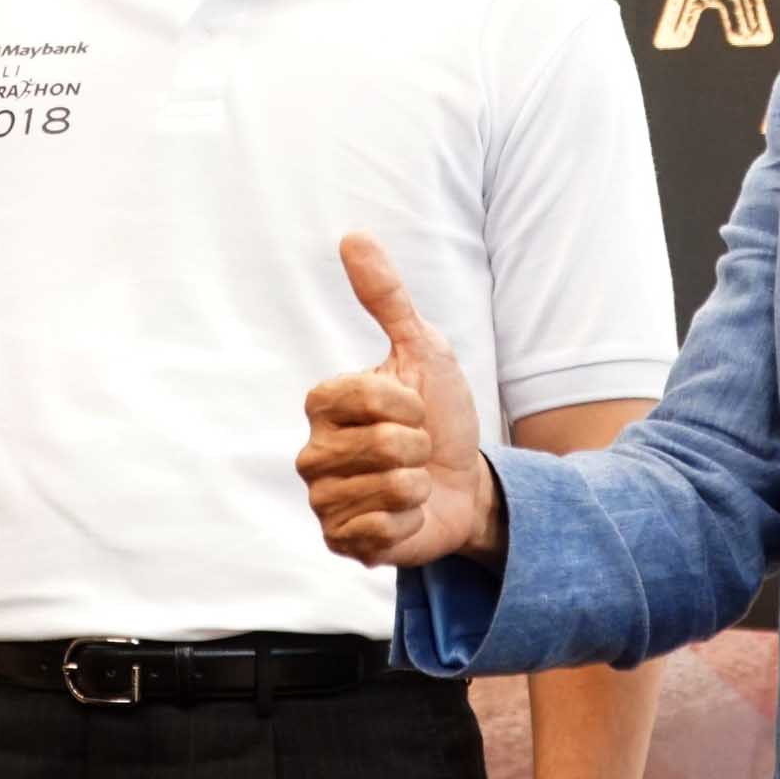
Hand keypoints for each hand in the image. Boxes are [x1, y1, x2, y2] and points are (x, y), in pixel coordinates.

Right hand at [297, 233, 493, 568]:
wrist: (467, 484)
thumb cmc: (442, 415)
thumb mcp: (423, 349)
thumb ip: (386, 297)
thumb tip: (354, 236)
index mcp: (323, 404)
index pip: (367, 398)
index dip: (408, 403)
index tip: (415, 406)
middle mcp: (312, 452)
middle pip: (380, 447)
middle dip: (417, 448)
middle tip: (415, 450)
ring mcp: (323, 500)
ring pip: (385, 490)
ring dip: (417, 486)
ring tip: (412, 482)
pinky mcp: (340, 541)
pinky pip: (380, 530)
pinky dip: (408, 522)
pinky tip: (404, 515)